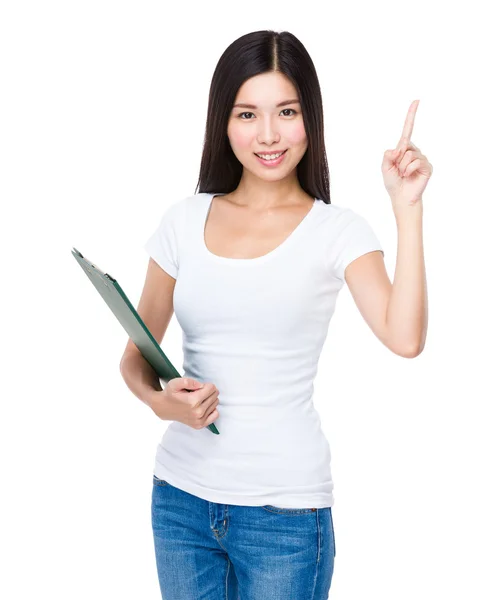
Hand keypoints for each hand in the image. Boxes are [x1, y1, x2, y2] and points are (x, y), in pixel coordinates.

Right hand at [150, 377, 219, 429]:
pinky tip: (203, 406)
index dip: (205, 385)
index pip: (212, 388)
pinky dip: (212, 409)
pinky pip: (215, 415)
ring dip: (209, 399)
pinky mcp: (200, 425)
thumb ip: (188, 381)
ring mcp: (199, 420)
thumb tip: (201, 385)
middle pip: (215, 395)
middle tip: (197, 392)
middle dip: (208, 391)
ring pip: (215, 403)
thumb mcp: (175, 383)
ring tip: (198, 399)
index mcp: (193, 401)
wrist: (164, 408)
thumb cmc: (170, 394)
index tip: (198, 387)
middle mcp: (197, 412)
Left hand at [381, 99, 432, 215]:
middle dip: (397, 159)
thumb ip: (388, 155)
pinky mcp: (427, 166)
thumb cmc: (393, 183)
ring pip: (409, 154)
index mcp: (403, 149)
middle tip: (398, 170)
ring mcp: (422, 158)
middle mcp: (413, 151)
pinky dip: (408, 169)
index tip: (416, 100)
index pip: (407, 129)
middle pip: (404, 145)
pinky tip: (409, 176)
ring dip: (402, 166)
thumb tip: (398, 148)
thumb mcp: (385, 167)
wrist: (401, 198)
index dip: (411, 115)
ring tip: (403, 175)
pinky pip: (416, 161)